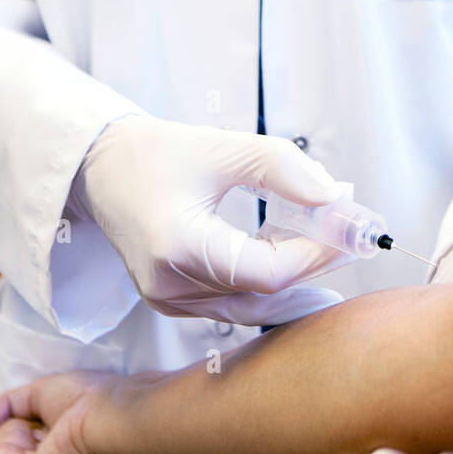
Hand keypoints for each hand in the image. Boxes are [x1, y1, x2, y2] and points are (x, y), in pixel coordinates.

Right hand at [0, 373, 123, 453]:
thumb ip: (0, 415)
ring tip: (49, 445)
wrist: (111, 417)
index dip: (23, 429)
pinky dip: (4, 452)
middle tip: (52, 436)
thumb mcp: (38, 399)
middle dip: (15, 434)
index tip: (56, 428)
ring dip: (11, 440)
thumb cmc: (92, 402)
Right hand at [69, 115, 350, 324]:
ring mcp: (166, 300)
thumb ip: (284, 169)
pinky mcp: (169, 301)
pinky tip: (294, 265)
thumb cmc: (158, 153)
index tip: (347, 227)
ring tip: (331, 255)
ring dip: (293, 282)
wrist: (101, 168)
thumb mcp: (225, 146)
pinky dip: (265, 286)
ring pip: (250, 308)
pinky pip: (231, 306)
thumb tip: (335, 197)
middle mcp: (169, 284)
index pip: (266, 271)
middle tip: (351, 243)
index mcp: (178, 246)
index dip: (315, 254)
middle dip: (312, 266)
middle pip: (263, 293)